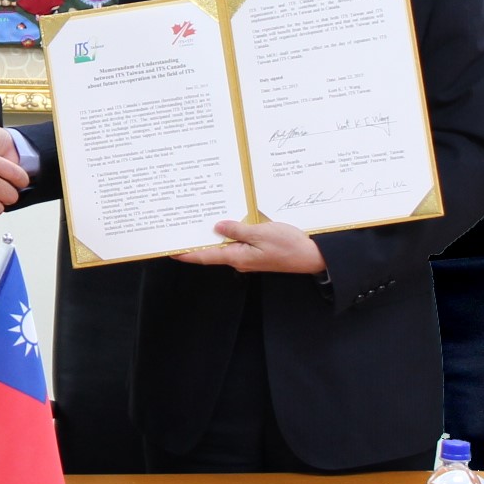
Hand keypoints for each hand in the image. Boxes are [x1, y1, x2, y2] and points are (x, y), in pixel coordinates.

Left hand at [171, 219, 325, 275]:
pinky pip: (238, 244)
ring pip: (226, 246)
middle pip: (213, 252)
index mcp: (237, 257)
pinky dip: (230, 235)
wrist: (312, 257)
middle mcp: (240, 260)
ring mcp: (249, 258)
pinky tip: (227, 224)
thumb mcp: (261, 232)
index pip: (205, 257)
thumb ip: (237, 229)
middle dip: (198, 242)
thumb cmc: (289, 245)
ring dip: (214, 237)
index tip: (170, 251)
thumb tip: (217, 227)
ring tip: (200, 222)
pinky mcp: (258, 253)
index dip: (186, 254)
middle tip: (182, 229)